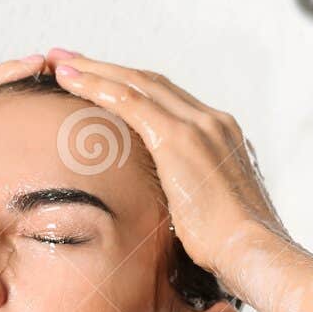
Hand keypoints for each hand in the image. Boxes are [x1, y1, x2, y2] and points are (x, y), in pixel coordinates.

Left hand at [47, 50, 290, 279]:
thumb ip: (191, 197)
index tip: (102, 83)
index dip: (131, 87)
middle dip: (107, 68)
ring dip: (94, 70)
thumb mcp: (211, 212)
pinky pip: (129, 100)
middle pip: (150, 81)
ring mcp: (198, 125)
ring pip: (136, 83)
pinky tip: (69, 80)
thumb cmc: (232, 248)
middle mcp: (212, 121)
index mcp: (221, 136)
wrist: (253, 251)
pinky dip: (96, 86)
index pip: (168, 99)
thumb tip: (172, 211)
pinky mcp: (179, 138)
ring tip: (59, 62)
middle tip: (69, 60)